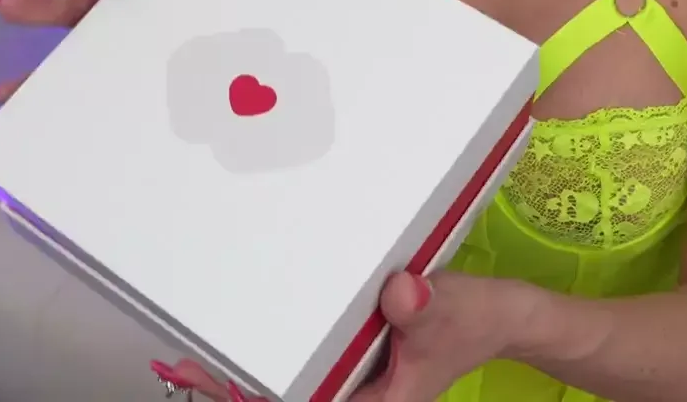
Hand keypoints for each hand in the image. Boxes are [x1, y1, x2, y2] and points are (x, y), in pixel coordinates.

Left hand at [147, 274, 515, 401]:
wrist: (500, 317)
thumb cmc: (476, 319)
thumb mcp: (452, 309)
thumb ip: (426, 307)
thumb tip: (402, 295)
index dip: (259, 396)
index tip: (213, 381)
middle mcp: (359, 395)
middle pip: (291, 395)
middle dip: (240, 386)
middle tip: (186, 364)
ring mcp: (355, 378)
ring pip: (295, 381)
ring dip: (253, 370)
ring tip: (195, 354)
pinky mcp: (353, 356)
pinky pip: (308, 357)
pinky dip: (277, 344)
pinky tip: (245, 329)